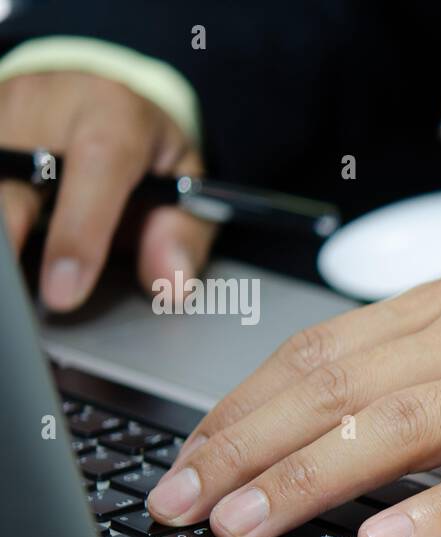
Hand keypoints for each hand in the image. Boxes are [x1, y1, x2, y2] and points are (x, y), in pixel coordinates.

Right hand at [0, 71, 214, 310]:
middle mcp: (46, 101)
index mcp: (113, 113)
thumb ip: (182, 234)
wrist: (99, 96)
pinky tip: (9, 249)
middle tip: (20, 299)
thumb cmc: (144, 149)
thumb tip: (171, 285)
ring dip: (2, 232)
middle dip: (14, 237)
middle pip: (15, 175)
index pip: (96, 163)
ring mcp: (0, 108)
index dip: (78, 232)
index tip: (64, 292)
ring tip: (12, 283)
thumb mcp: (185, 184)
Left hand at [146, 258, 440, 536]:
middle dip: (250, 444)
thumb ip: (432, 352)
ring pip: (408, 423)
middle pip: (345, 382)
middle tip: (186, 501)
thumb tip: (336, 405)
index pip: (325, 347)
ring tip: (252, 523)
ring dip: (316, 476)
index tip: (193, 456)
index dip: (246, 403)